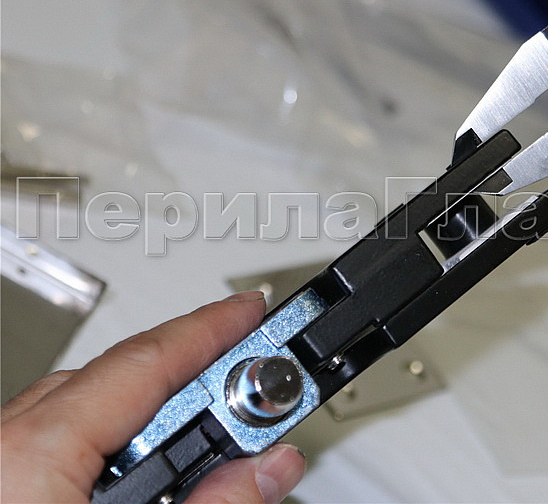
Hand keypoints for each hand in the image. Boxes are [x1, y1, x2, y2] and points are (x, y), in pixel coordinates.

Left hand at [1, 291, 305, 503]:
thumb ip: (214, 502)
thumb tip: (273, 463)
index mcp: (32, 456)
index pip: (147, 362)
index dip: (213, 328)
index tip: (255, 309)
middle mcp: (3, 446)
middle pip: (116, 377)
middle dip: (191, 372)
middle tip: (251, 373)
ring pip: (80, 404)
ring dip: (150, 409)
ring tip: (204, 436)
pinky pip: (50, 432)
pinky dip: (105, 431)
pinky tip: (137, 460)